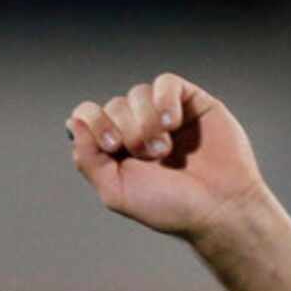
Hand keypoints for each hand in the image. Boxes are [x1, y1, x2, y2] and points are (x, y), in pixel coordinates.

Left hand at [66, 73, 270, 241]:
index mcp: (114, 149)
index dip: (94, 123)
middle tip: (147, 156)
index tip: (112, 147)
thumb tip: (73, 122)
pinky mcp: (191, 102)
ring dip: (146, 121)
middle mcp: (136, 128)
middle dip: (125, 129)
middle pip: (113, 105)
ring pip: (138, 93)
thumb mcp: (116, 191)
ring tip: (164, 149)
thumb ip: (88, 158)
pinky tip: (173, 124)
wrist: (218, 207)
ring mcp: (163, 114)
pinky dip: (164, 101)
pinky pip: (165, 83)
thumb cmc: (170, 206)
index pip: (87, 116)